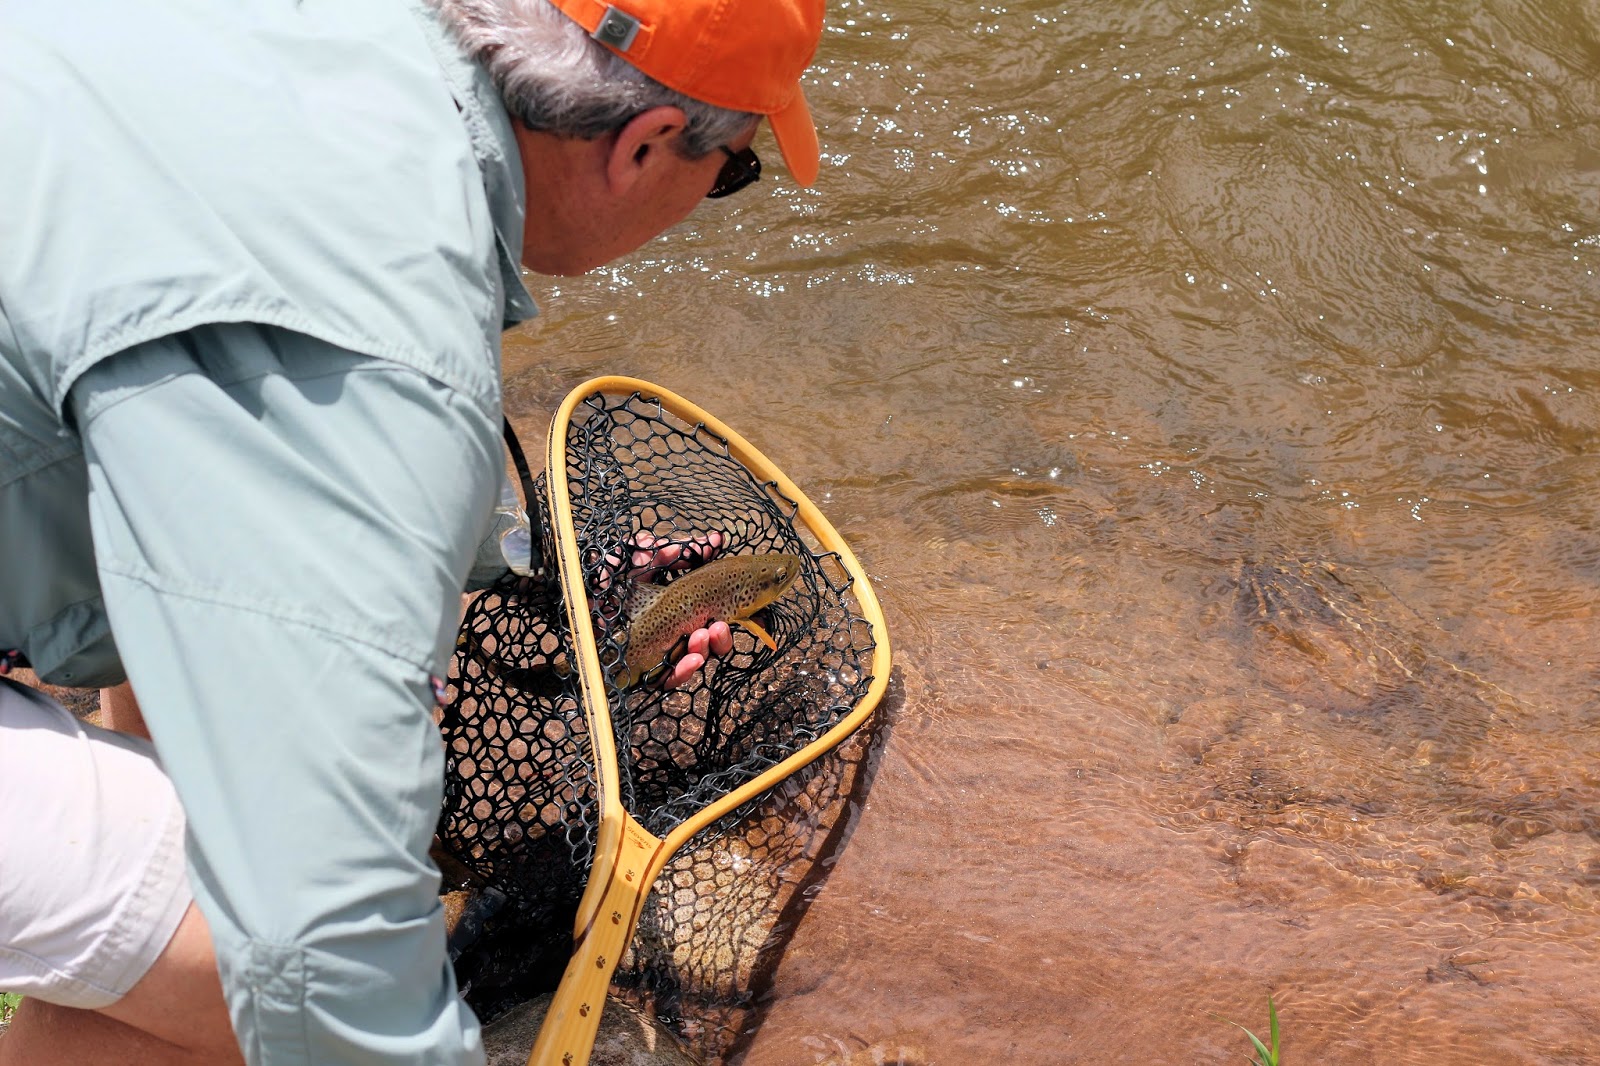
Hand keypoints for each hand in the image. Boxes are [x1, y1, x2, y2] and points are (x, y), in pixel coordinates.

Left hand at [598, 530, 733, 689]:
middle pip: (708, 641)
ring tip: (704, 634)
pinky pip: (667, 681)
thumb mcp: (634, 560)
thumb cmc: (599, 587)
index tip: (740, 596)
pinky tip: (690, 659)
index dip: (729, 605)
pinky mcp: (639, 677)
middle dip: (720, 634)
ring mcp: (656, 655)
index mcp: (675, 608)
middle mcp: (670, 633)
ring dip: (706, 649)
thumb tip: (708, 541)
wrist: (565, 612)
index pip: (711, 611)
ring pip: (694, 660)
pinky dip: (682, 671)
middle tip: (720, 623)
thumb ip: (665, 552)